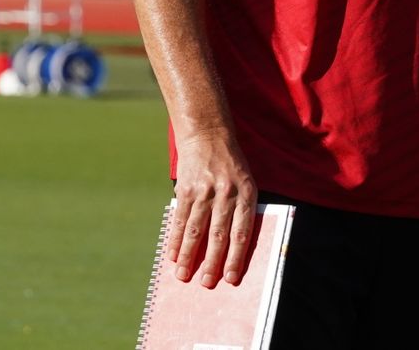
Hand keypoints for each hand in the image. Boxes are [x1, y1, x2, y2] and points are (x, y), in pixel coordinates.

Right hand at [169, 128, 258, 288]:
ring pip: (196, 230)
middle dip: (212, 262)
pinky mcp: (185, 188)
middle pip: (218, 234)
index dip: (236, 256)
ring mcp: (204, 191)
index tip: (231, 278)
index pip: (242, 231)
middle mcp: (225, 192)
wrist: (207, 134)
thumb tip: (233, 247)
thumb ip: (240, 209)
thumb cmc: (230, 164)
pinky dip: (176, 239)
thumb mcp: (245, 181)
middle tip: (206, 283)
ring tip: (184, 275)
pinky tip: (173, 254)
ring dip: (189, 255)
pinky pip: (180, 219)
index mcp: (245, 192)